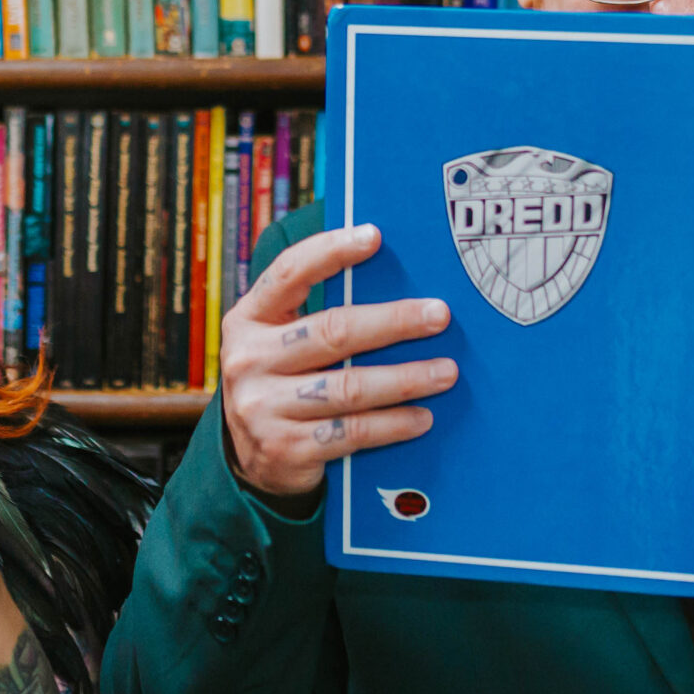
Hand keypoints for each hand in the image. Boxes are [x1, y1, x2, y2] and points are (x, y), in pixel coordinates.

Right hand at [219, 223, 457, 500]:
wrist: (250, 457)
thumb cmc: (282, 381)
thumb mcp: (281, 341)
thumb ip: (317, 313)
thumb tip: (394, 280)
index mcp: (248, 319)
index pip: (288, 273)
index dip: (331, 251)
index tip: (375, 236)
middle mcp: (248, 360)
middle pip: (332, 331)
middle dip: (394, 321)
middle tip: (439, 315)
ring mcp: (262, 407)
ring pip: (349, 386)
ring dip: (406, 378)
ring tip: (446, 372)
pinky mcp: (285, 448)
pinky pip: (352, 432)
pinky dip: (392, 424)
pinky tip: (422, 417)